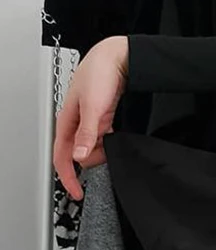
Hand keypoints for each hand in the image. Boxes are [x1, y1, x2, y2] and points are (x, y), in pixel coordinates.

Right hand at [53, 36, 128, 199]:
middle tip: (107, 157)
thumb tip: (79, 157)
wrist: (118, 57)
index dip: (68, 177)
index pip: (62, 157)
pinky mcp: (102, 116)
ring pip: (91, 146)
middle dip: (91, 160)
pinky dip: (108, 141)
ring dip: (101, 150)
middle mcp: (76, 122)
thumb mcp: (94, 107)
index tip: (77, 192)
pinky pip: (102, 136)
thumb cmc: (100, 73)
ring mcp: (89, 119)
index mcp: (66, 121)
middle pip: (78, 154)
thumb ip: (87, 133)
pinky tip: (115, 137)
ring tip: (113, 142)